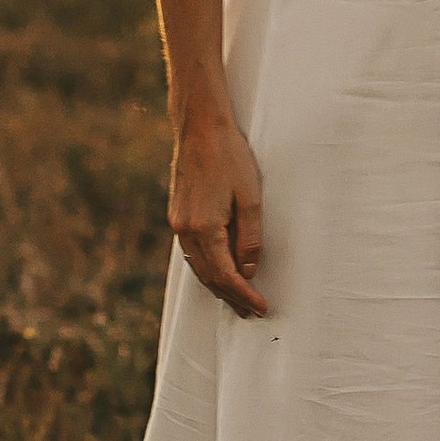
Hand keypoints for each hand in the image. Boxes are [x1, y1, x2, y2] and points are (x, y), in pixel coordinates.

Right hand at [169, 105, 267, 317]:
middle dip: (231, 297)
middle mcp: (186, 230)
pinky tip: (219, 271)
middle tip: (251, 312)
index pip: (226, 276)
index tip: (261, 307)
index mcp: (205, 228)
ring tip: (238, 299)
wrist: (200, 129)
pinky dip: (207, 267)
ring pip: (198, 267)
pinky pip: (192, 252)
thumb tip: (249, 271)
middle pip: (209, 277)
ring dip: (218, 285)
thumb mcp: (250, 198)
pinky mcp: (177, 215)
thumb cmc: (230, 158)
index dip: (244, 295)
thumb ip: (250, 238)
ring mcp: (178, 223)